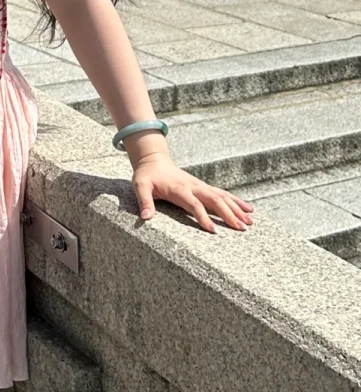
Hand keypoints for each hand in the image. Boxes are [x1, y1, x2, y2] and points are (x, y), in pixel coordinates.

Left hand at [131, 155, 252, 232]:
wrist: (153, 160)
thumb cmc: (146, 175)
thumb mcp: (140, 185)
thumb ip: (144, 201)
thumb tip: (146, 218)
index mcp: (179, 189)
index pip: (194, 204)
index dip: (203, 217)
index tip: (214, 231)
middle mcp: (193, 186)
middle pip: (214, 200)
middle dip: (229, 214)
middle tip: (242, 229)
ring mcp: (200, 185)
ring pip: (222, 196)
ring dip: (237, 208)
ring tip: (250, 222)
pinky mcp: (203, 186)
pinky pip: (222, 193)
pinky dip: (236, 201)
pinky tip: (248, 209)